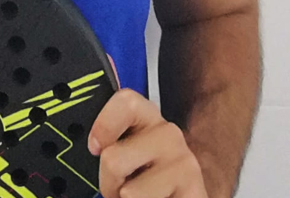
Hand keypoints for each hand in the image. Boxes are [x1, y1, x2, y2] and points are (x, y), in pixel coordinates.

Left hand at [88, 89, 207, 197]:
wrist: (185, 196)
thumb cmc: (148, 174)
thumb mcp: (128, 149)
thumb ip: (111, 137)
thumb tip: (95, 116)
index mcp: (147, 116)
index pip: (126, 102)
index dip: (103, 125)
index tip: (94, 147)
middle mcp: (168, 134)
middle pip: (113, 158)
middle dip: (108, 182)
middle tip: (119, 187)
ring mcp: (184, 164)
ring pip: (129, 192)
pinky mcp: (194, 193)